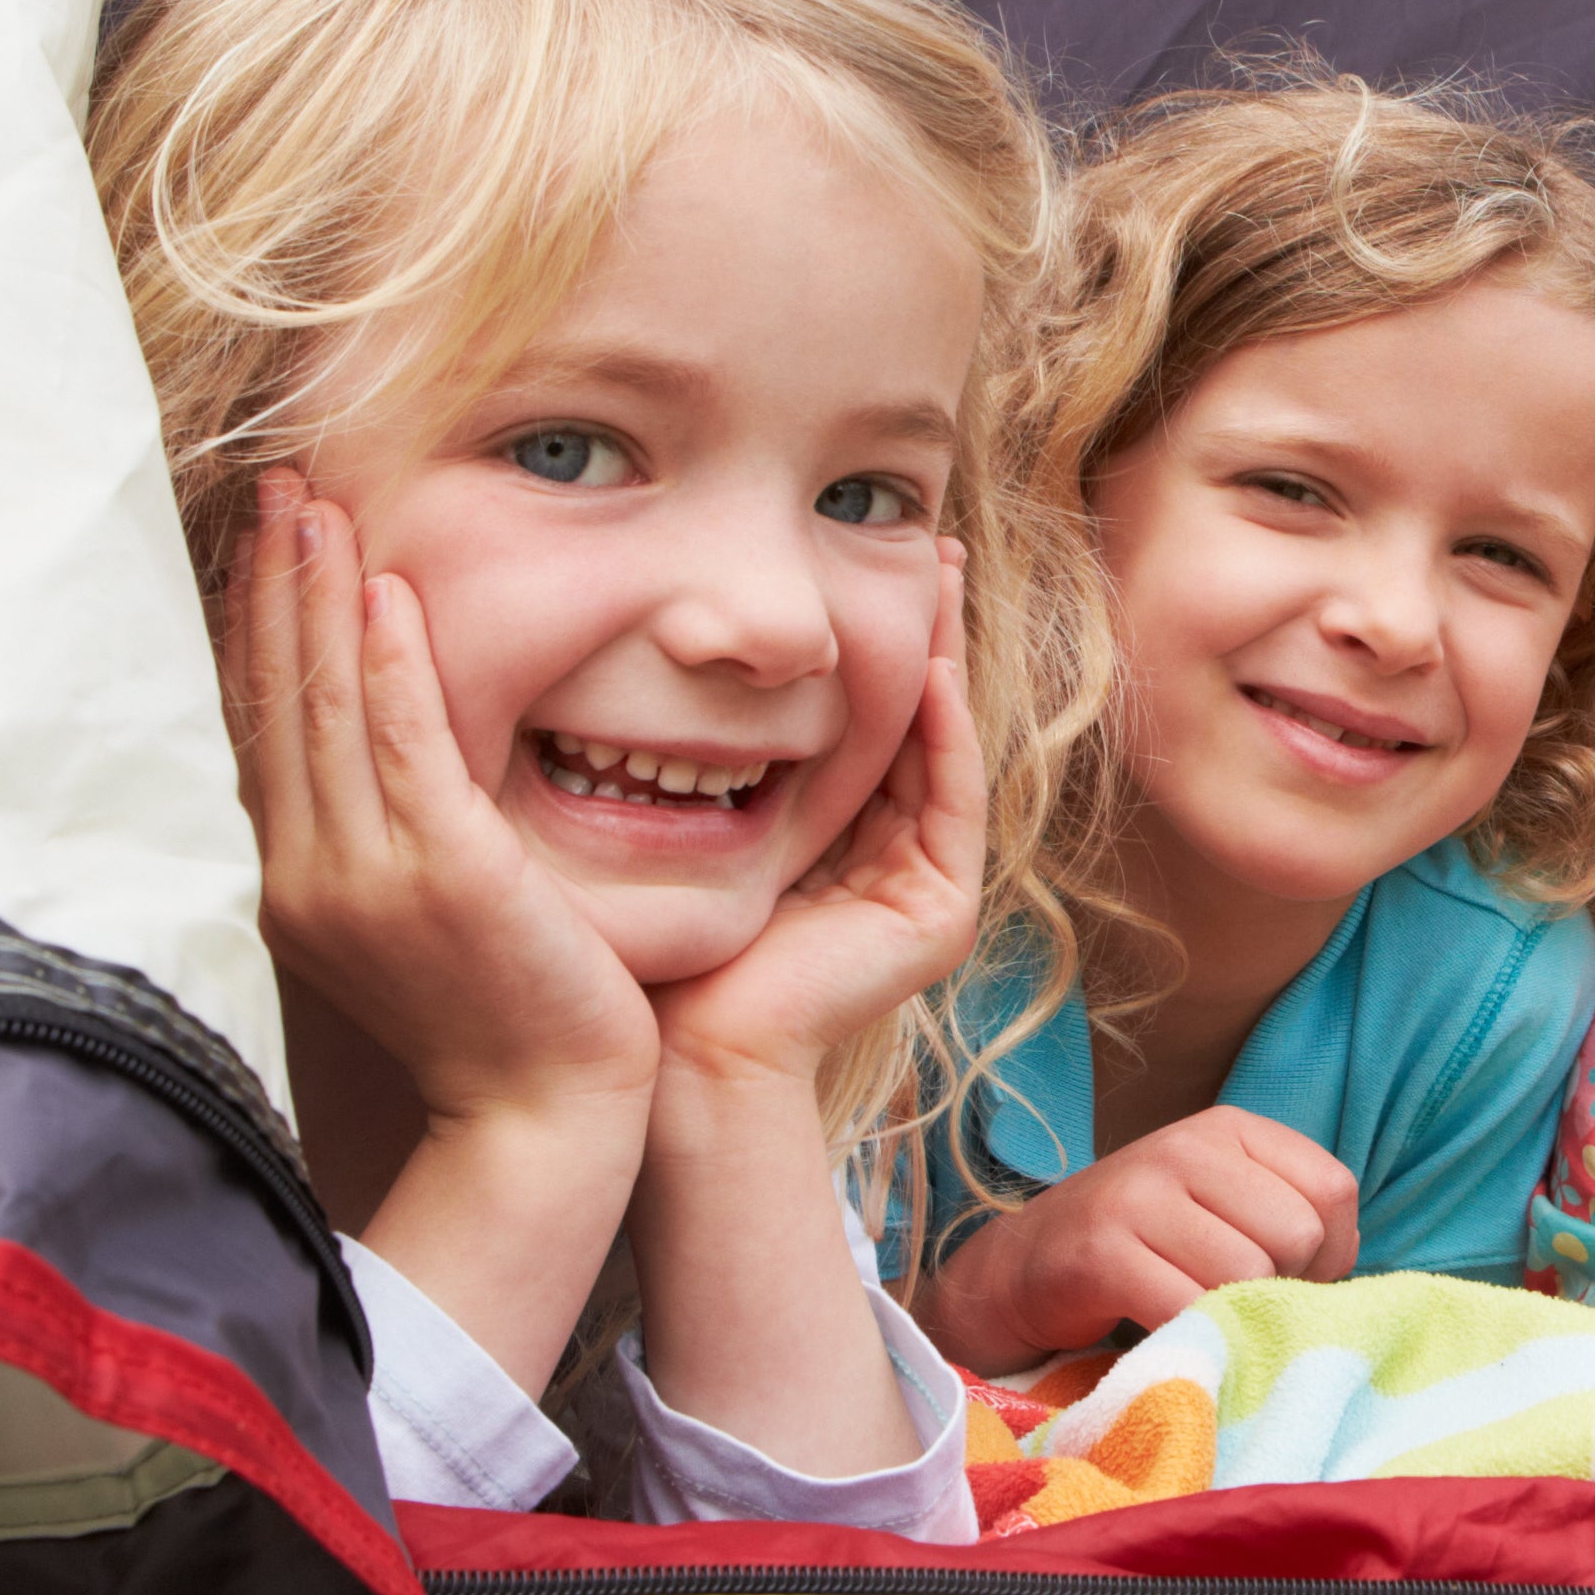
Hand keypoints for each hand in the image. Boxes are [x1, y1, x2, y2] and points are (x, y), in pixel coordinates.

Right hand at [232, 474, 656, 1129]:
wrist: (542, 1111)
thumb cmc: (495, 1010)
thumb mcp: (406, 913)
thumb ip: (371, 831)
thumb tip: (351, 741)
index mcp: (290, 883)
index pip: (260, 726)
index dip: (256, 626)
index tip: (261, 539)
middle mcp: (307, 874)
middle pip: (275, 700)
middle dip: (272, 584)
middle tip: (277, 483)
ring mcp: (366, 876)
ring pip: (325, 706)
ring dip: (315, 594)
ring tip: (314, 501)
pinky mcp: (441, 874)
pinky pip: (403, 745)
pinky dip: (386, 663)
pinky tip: (380, 589)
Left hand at [650, 540, 983, 1097]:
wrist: (683, 1053)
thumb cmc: (661, 949)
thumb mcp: (679, 823)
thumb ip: (688, 756)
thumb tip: (642, 654)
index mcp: (831, 847)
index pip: (860, 723)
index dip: (867, 640)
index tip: (859, 553)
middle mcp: (885, 864)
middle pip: (916, 722)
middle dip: (922, 631)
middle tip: (923, 542)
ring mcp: (921, 889)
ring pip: (943, 746)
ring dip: (946, 658)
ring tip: (941, 575)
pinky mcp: (939, 912)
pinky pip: (952, 798)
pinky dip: (947, 730)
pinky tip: (932, 665)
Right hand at [913, 1105, 1361, 1374]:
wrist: (1018, 1272)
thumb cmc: (1142, 1250)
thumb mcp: (1221, 1209)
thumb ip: (1288, 1220)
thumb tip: (1351, 1275)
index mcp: (1228, 1128)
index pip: (1334, 1190)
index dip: (1329, 1254)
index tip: (1284, 1279)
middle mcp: (1185, 1146)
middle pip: (1298, 1233)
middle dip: (1281, 1286)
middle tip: (1234, 1302)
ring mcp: (1138, 1194)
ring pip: (1247, 1272)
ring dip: (1233, 1315)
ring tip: (1196, 1314)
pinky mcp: (1100, 1252)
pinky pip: (1187, 1306)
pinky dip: (1192, 1336)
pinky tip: (1166, 1332)